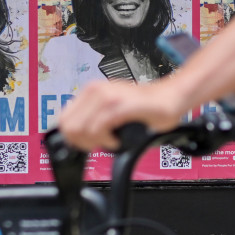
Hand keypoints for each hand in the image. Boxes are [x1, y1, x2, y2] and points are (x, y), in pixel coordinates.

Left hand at [56, 79, 183, 151]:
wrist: (170, 97)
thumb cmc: (144, 106)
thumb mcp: (111, 110)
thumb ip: (93, 118)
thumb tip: (76, 136)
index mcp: (91, 91)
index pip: (64, 119)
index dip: (72, 137)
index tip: (86, 143)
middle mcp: (96, 90)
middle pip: (69, 126)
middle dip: (81, 142)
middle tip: (98, 144)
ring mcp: (108, 96)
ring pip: (82, 128)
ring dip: (95, 142)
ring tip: (110, 141)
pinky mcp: (122, 105)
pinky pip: (100, 127)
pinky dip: (106, 140)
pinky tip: (116, 141)